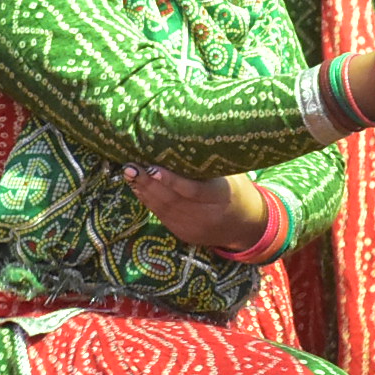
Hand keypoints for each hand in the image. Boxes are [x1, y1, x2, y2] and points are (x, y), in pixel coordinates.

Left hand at [123, 166, 270, 251]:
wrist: (246, 226)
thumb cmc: (239, 191)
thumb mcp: (232, 176)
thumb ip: (210, 165)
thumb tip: (184, 141)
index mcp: (222, 197)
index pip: (193, 190)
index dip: (171, 180)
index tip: (152, 167)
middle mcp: (205, 215)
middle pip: (171, 200)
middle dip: (148, 183)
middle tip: (130, 166)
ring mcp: (192, 227)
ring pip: (162, 208)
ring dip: (143, 191)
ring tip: (128, 174)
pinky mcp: (182, 234)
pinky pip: (162, 216)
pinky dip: (148, 201)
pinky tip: (138, 187)